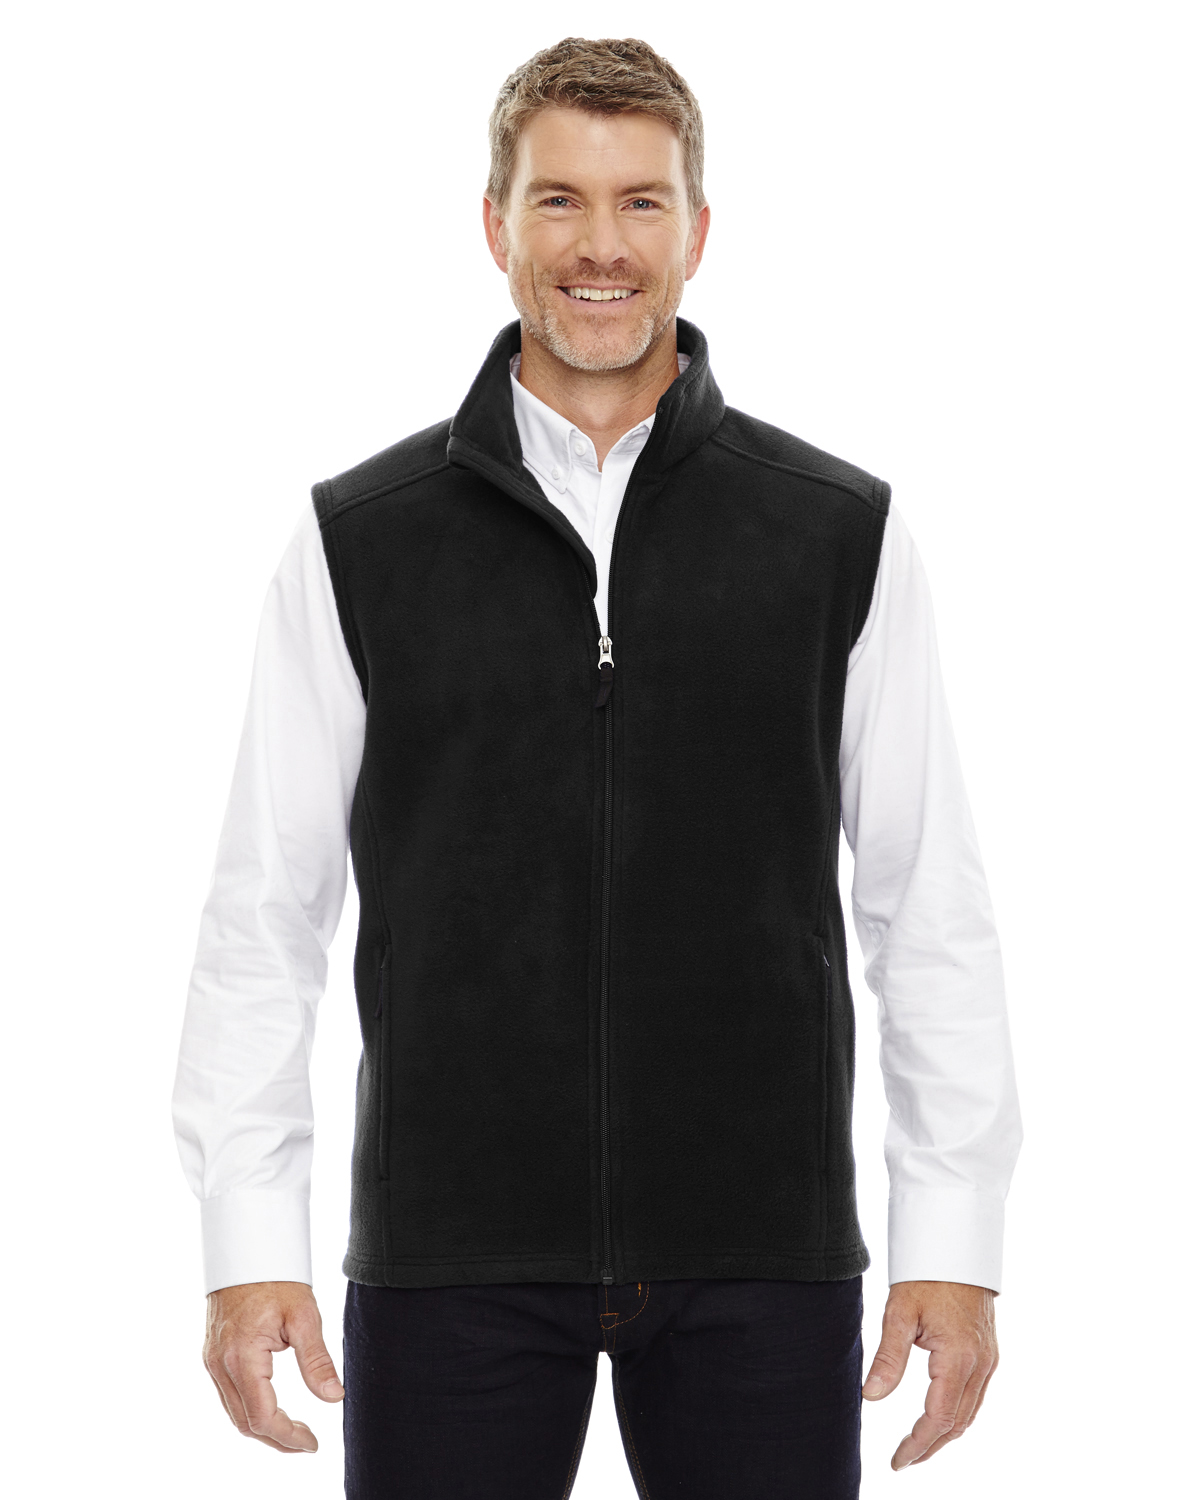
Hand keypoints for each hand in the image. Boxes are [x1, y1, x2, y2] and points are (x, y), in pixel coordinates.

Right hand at [203, 1280, 343, 1452]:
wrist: (246, 1248)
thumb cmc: (276, 1277)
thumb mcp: (304, 1315)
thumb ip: (317, 1360)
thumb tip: (335, 1397)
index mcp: (242, 1357)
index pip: (263, 1417)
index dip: (289, 1437)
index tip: (313, 1443)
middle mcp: (220, 1364)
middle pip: (245, 1422)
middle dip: (277, 1439)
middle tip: (307, 1442)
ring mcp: (212, 1361)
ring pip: (234, 1413)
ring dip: (263, 1428)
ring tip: (294, 1431)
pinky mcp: (213, 1355)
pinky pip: (228, 1396)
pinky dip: (250, 1410)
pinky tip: (272, 1408)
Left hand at [862, 1280, 997, 1469]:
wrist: (956, 1246)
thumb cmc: (926, 1274)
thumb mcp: (899, 1312)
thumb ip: (888, 1358)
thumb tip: (871, 1396)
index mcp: (958, 1357)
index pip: (938, 1418)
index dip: (917, 1444)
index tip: (897, 1460)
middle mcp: (981, 1364)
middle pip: (957, 1423)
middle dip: (930, 1446)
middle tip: (902, 1460)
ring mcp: (989, 1359)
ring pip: (970, 1412)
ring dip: (945, 1434)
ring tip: (917, 1446)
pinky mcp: (989, 1352)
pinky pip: (976, 1396)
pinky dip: (957, 1414)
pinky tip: (939, 1417)